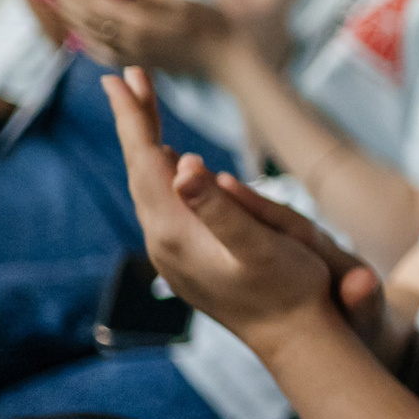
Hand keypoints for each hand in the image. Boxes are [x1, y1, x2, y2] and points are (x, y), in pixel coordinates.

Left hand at [45, 0, 231, 75]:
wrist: (231, 61)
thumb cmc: (214, 25)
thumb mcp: (180, 1)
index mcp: (139, 23)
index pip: (92, 5)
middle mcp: (132, 41)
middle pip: (86, 22)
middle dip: (63, 5)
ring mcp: (137, 54)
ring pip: (92, 39)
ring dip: (72, 22)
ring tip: (57, 9)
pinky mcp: (144, 62)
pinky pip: (105, 55)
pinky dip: (88, 45)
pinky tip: (82, 40)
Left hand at [103, 65, 386, 352]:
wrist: (296, 341)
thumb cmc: (290, 289)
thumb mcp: (263, 244)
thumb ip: (221, 207)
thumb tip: (185, 165)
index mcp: (176, 231)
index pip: (146, 161)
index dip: (134, 117)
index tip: (122, 78)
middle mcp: (163, 243)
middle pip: (141, 170)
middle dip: (135, 123)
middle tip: (127, 80)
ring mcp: (172, 255)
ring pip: (149, 188)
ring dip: (146, 147)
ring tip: (144, 114)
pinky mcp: (187, 261)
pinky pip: (163, 205)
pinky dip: (161, 173)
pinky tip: (170, 166)